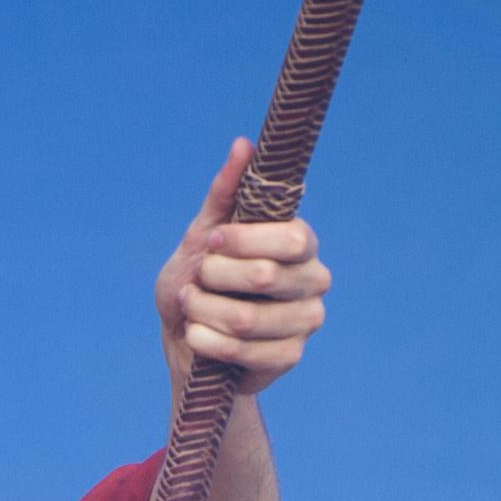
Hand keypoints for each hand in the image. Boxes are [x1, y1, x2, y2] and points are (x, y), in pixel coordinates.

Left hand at [156, 138, 329, 394]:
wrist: (187, 342)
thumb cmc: (196, 283)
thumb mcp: (201, 236)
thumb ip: (224, 194)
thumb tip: (244, 144)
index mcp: (300, 243)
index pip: (291, 237)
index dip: (244, 240)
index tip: (212, 243)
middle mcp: (313, 280)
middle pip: (266, 276)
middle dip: (214, 277)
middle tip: (199, 279)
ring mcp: (306, 321)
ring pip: (248, 317)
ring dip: (203, 311)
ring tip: (191, 307)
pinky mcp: (290, 356)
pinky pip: (244, 350)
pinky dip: (206, 341)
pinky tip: (197, 336)